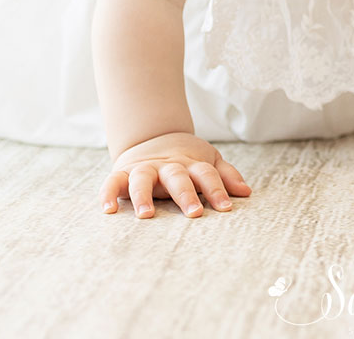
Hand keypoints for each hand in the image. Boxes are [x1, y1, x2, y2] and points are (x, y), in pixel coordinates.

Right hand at [99, 131, 251, 218]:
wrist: (153, 137)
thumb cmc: (186, 159)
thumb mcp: (208, 161)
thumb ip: (225, 176)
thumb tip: (246, 192)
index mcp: (191, 164)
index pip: (207, 175)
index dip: (217, 190)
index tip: (227, 208)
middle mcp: (168, 166)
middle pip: (177, 177)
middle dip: (186, 194)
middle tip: (194, 213)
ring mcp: (144, 168)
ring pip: (143, 179)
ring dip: (144, 196)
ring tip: (146, 215)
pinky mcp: (123, 172)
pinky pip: (113, 181)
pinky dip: (108, 193)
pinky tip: (107, 210)